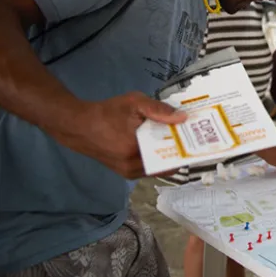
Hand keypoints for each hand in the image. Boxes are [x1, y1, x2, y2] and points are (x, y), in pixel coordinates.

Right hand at [54, 91, 186, 179]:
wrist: (77, 125)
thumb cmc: (107, 112)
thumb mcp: (134, 103)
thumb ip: (159, 110)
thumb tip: (182, 118)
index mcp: (135, 151)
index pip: (169, 156)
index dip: (184, 148)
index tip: (198, 139)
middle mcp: (132, 168)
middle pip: (165, 163)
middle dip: (178, 150)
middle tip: (191, 136)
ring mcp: (128, 173)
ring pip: (157, 166)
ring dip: (168, 154)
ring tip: (179, 138)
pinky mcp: (124, 172)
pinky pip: (148, 167)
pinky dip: (156, 156)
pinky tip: (161, 142)